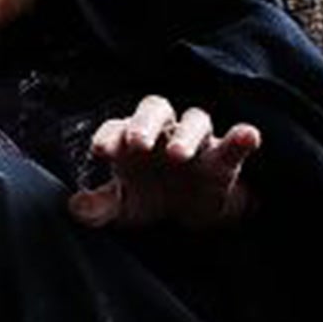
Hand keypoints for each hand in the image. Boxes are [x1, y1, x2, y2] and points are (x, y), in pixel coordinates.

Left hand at [70, 95, 256, 229]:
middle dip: (145, 124)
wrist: (191, 211)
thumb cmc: (149, 195)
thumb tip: (73, 206)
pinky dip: (243, 136)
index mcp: (131, 139)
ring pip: (194, 120)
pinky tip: (248, 136)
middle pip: (154, 109)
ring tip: (179, 154)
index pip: (117, 127)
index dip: (109, 136)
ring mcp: (196, 140)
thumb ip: (99, 206)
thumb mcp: (122, 206)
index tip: (101, 152)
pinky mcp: (224, 157)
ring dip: (186, 134)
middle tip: (138, 143)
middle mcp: (163, 131)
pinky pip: (235, 141)